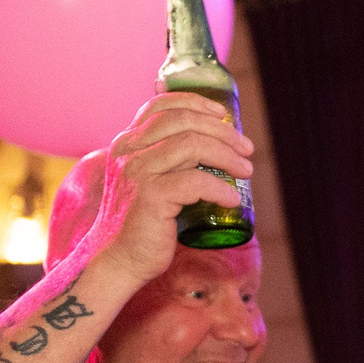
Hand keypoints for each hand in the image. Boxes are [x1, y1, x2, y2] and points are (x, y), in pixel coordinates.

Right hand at [88, 93, 255, 285]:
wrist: (116, 259)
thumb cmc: (141, 224)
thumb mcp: (148, 183)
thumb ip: (166, 164)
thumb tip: (212, 153)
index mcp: (127, 143)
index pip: (161, 106)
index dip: (196, 103)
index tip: (224, 115)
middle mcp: (129, 150)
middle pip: (182, 122)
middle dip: (222, 131)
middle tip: (247, 149)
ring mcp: (138, 172)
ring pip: (191, 145)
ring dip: (226, 155)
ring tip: (246, 171)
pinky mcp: (150, 197)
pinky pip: (195, 182)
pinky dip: (220, 188)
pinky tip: (232, 199)